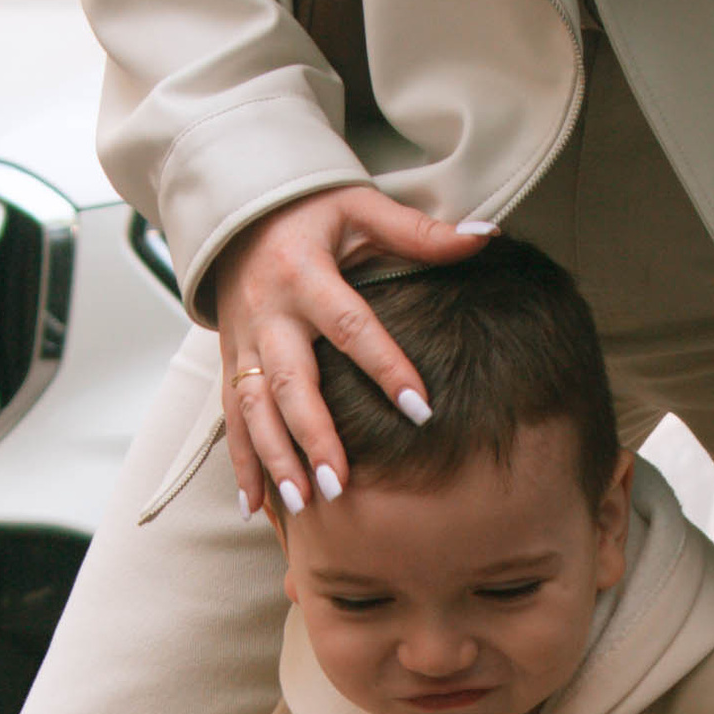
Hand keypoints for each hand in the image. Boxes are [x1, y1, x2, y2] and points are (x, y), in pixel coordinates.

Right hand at [211, 189, 490, 517]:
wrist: (237, 208)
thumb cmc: (310, 209)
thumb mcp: (361, 208)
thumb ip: (419, 232)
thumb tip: (484, 237)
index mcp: (305, 273)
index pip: (350, 327)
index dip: (385, 368)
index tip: (421, 410)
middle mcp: (269, 313)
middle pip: (292, 382)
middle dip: (314, 435)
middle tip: (342, 483)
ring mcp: (243, 341)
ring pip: (254, 408)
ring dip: (275, 458)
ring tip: (303, 504)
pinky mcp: (229, 360)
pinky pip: (231, 417)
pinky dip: (241, 462)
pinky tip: (255, 505)